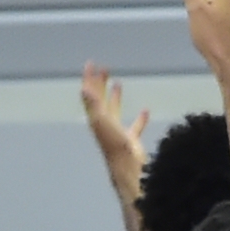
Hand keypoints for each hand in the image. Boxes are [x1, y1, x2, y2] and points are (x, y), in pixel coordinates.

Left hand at [82, 64, 150, 179]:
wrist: (127, 166)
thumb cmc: (114, 143)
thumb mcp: (102, 120)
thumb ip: (93, 103)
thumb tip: (83, 87)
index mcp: (96, 117)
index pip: (90, 93)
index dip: (89, 78)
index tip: (90, 64)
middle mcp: (104, 123)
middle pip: (100, 99)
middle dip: (101, 84)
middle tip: (104, 68)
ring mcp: (117, 131)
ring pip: (115, 110)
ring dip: (115, 97)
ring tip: (118, 83)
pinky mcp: (130, 140)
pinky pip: (135, 126)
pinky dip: (139, 118)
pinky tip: (145, 110)